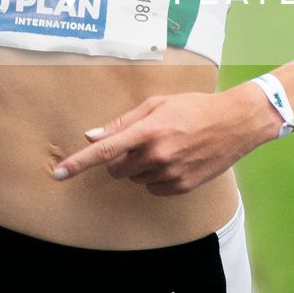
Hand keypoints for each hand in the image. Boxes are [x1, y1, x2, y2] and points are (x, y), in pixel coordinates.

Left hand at [52, 85, 279, 196]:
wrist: (234, 123)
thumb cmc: (193, 107)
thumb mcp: (157, 104)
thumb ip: (122, 122)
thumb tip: (92, 136)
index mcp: (147, 131)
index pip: (104, 152)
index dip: (78, 163)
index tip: (59, 174)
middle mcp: (156, 155)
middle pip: (117, 169)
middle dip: (120, 158)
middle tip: (141, 141)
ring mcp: (170, 174)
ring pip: (135, 179)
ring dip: (141, 167)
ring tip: (165, 147)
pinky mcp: (181, 187)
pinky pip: (154, 188)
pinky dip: (156, 178)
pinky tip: (174, 160)